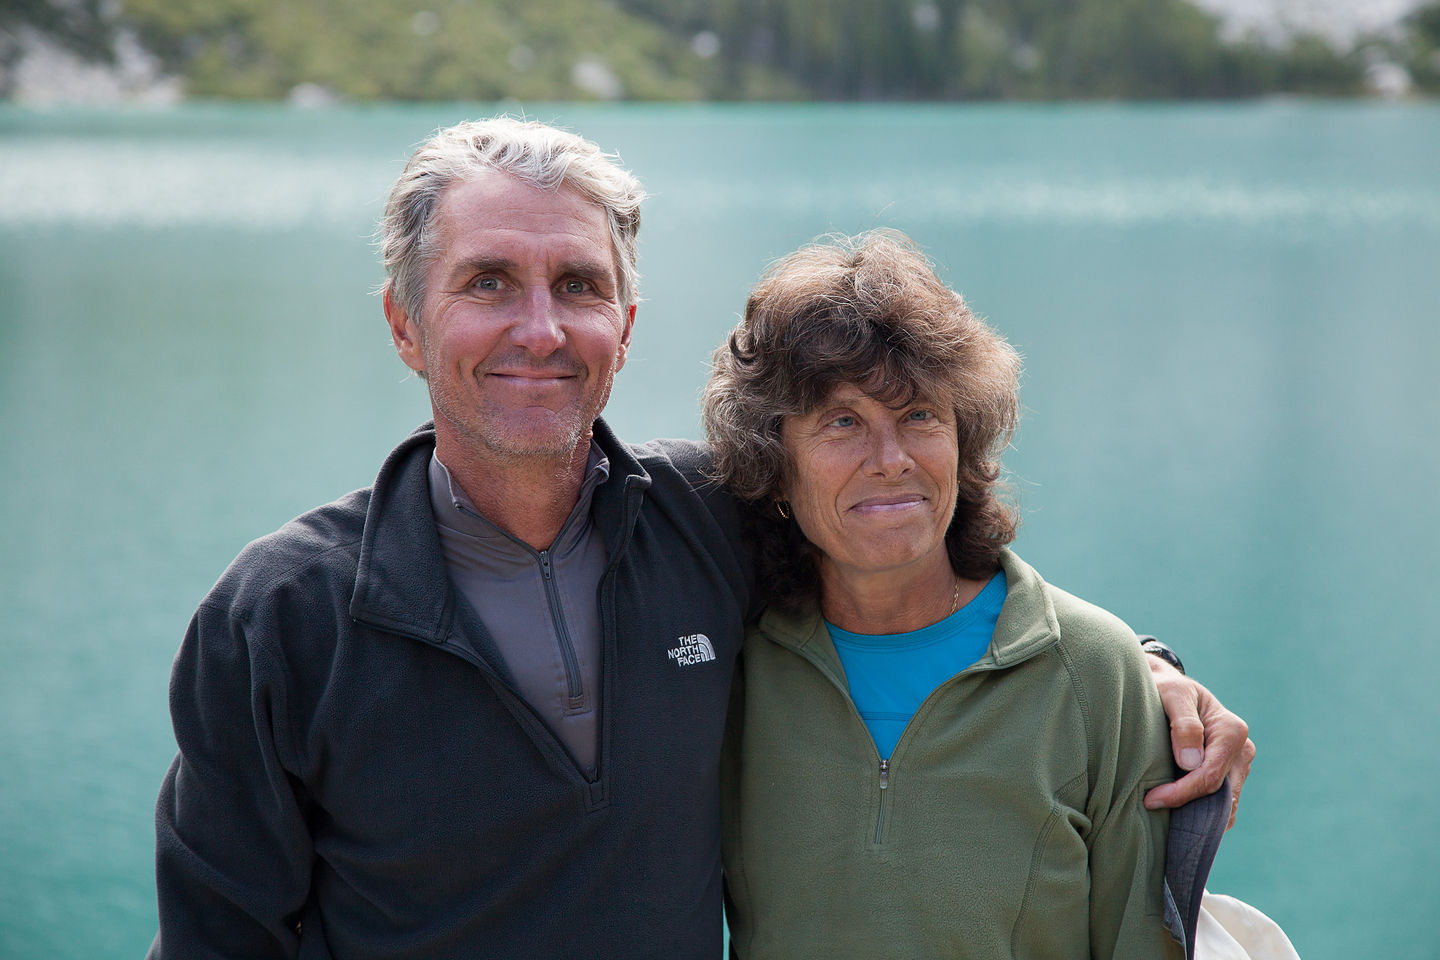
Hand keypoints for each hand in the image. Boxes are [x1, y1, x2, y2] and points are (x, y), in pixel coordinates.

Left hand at [1142, 656, 1255, 828]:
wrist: (1170, 688)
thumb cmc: (1167, 689)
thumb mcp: (1171, 695)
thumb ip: (1183, 724)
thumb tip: (1190, 763)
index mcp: (1232, 732)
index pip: (1210, 777)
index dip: (1181, 794)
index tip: (1151, 799)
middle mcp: (1243, 750)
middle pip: (1220, 796)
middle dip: (1189, 810)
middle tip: (1154, 813)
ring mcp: (1239, 765)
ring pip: (1224, 804)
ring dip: (1197, 816)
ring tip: (1165, 820)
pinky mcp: (1230, 774)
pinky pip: (1220, 802)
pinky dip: (1201, 813)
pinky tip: (1176, 816)